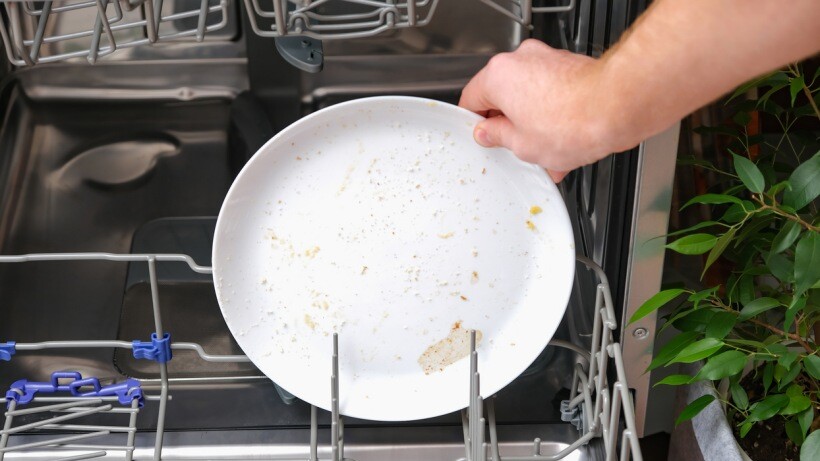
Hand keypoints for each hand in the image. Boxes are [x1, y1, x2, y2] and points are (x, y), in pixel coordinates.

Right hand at [459, 40, 632, 181]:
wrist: (619, 107)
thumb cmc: (574, 122)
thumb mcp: (522, 145)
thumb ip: (497, 137)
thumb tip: (489, 133)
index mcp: (499, 75)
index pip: (471, 99)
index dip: (475, 124)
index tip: (483, 138)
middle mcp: (522, 59)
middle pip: (503, 96)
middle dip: (510, 125)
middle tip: (516, 148)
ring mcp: (549, 60)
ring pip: (531, 97)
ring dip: (535, 124)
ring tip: (547, 153)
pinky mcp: (572, 67)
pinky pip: (553, 94)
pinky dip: (555, 115)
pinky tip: (566, 143)